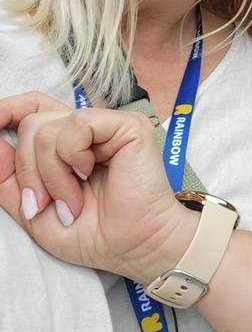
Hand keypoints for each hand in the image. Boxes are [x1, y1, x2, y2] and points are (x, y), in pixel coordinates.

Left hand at [0, 92, 196, 282]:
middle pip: (32, 125)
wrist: (134, 247)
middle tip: (43, 204)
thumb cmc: (96, 234)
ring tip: (73, 200)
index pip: (33, 109)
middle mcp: (89, 130)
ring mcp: (109, 126)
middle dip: (26, 171)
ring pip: (46, 129)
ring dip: (50, 174)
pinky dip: (71, 157)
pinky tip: (88, 173)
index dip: (6, 111)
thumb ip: (7, 180)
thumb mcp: (34, 212)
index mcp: (69, 145)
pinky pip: (77, 126)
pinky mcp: (128, 126)